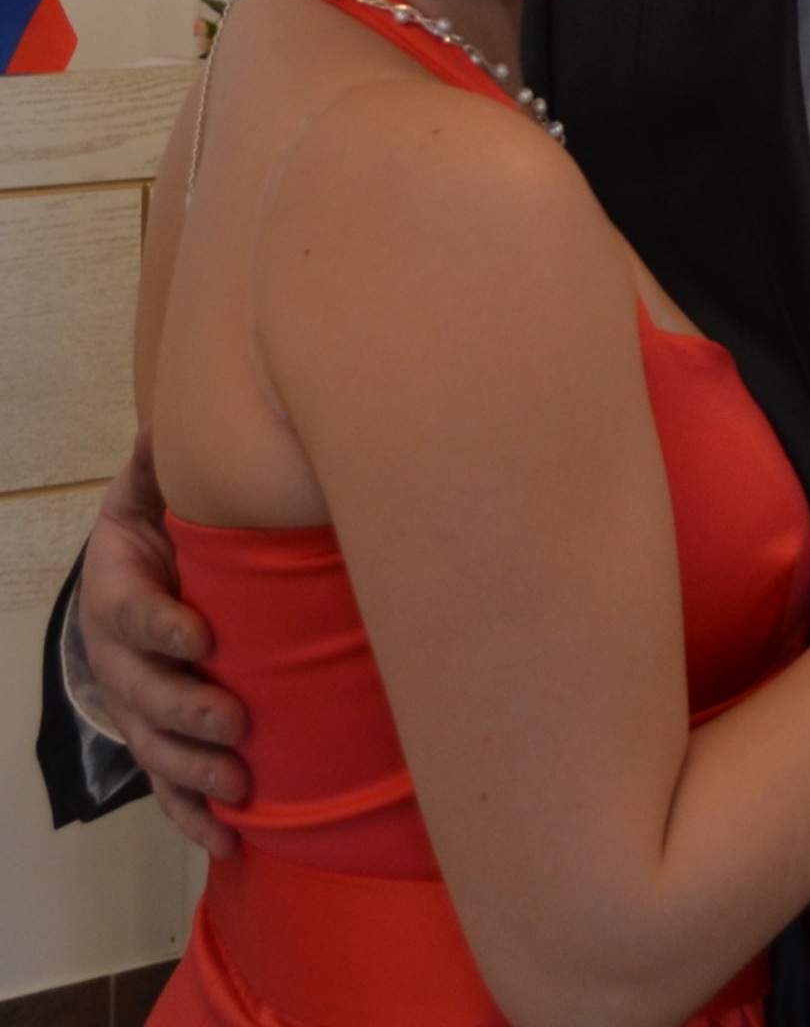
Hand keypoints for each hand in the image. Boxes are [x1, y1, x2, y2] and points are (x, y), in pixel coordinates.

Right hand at [77, 429, 249, 856]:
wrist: (132, 581)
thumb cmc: (156, 533)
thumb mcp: (148, 494)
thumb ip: (157, 467)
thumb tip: (165, 424)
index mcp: (115, 594)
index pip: (132, 616)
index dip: (163, 628)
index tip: (202, 638)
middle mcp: (119, 661)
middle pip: (145, 696)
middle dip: (189, 712)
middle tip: (236, 723)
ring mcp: (137, 706)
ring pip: (156, 749)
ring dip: (194, 773)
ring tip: (239, 786)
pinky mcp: (158, 739)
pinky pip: (167, 787)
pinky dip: (193, 817)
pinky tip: (229, 840)